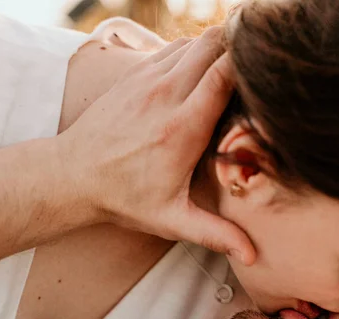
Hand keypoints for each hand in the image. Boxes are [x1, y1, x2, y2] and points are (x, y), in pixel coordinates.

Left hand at [57, 27, 255, 264]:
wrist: (72, 176)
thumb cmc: (123, 198)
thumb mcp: (170, 221)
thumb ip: (214, 234)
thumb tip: (251, 256)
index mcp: (182, 129)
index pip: (222, 76)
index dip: (249, 67)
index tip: (267, 77)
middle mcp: (165, 95)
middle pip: (211, 45)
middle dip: (238, 49)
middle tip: (256, 68)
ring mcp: (146, 80)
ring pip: (193, 42)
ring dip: (216, 49)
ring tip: (234, 68)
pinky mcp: (134, 75)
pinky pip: (173, 48)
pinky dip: (193, 52)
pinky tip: (201, 72)